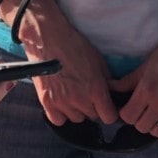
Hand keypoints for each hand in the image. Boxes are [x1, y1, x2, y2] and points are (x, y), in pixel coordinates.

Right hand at [19, 9, 116, 127]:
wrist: (48, 38)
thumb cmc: (74, 45)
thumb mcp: (98, 60)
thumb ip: (106, 81)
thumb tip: (111, 94)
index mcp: (95, 89)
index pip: (109, 117)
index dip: (110, 112)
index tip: (107, 106)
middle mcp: (80, 99)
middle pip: (93, 117)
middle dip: (93, 108)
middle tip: (88, 93)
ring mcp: (62, 102)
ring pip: (76, 118)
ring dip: (78, 110)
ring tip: (74, 94)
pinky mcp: (46, 102)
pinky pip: (58, 120)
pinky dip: (61, 113)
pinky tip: (62, 101)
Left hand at [108, 19, 157, 144]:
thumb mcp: (146, 64)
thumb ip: (129, 81)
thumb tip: (111, 87)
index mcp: (147, 90)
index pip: (128, 116)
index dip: (126, 113)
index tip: (128, 108)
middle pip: (141, 127)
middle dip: (138, 120)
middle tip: (142, 111)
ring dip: (153, 127)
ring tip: (154, 117)